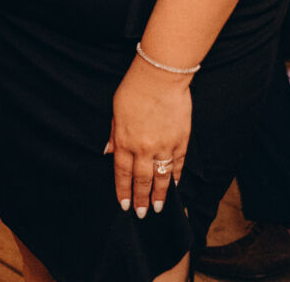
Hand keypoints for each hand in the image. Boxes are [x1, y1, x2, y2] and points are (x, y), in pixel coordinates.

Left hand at [109, 54, 191, 217]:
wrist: (160, 77)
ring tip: (159, 208)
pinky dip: (176, 177)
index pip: (122, 173)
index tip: (124, 204)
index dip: (123, 190)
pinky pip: (178, 165)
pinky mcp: (180, 141)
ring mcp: (164, 146)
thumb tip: (109, 152)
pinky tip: (175, 186)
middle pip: (141, 180)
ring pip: (161, 177)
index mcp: (124, 140)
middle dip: (141, 199)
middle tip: (142, 214)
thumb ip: (114, 135)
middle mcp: (143, 148)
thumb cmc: (135, 89)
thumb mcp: (116, 112)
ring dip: (160, 195)